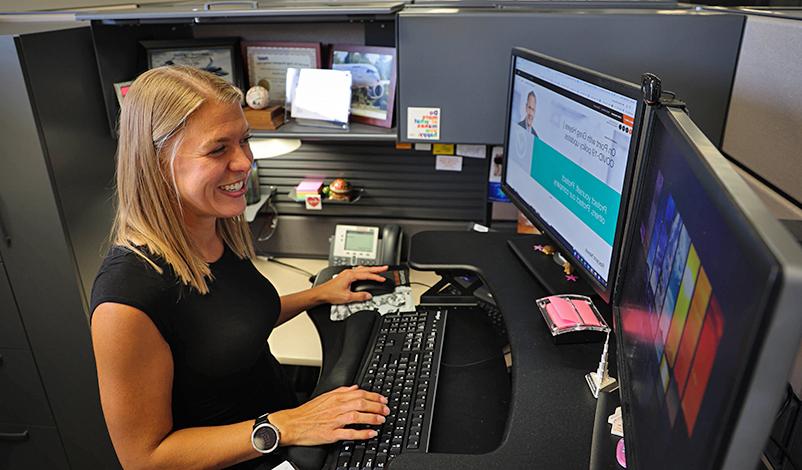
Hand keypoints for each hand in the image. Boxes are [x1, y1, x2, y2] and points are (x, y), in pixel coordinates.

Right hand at [268, 385, 389, 445]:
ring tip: (381, 420)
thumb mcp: (325, 397)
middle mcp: (336, 407)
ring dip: (372, 418)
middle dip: (377, 406)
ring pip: (357, 416)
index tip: (383, 400)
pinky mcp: (331, 434)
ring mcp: (334, 421)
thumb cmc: (308, 412)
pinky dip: (362, 433)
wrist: (292, 424)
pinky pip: (349, 433)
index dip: (374, 396)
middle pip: (361, 403)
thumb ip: (342, 391)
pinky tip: (371, 433)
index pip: (359, 393)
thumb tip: (355, 387)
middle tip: (386, 410)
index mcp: (336, 398)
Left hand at [318, 265, 388, 304]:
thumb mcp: (347, 297)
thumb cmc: (330, 294)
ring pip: (361, 269)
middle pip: (365, 269)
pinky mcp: (344, 276)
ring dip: (370, 269)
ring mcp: (346, 273)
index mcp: (350, 275)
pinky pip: (357, 271)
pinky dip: (364, 271)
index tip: (382, 279)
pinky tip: (365, 273)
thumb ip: (359, 297)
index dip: (376, 277)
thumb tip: (368, 296)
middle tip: (385, 268)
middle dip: (376, 268)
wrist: (321, 293)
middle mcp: (348, 272)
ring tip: (377, 270)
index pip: (367, 275)